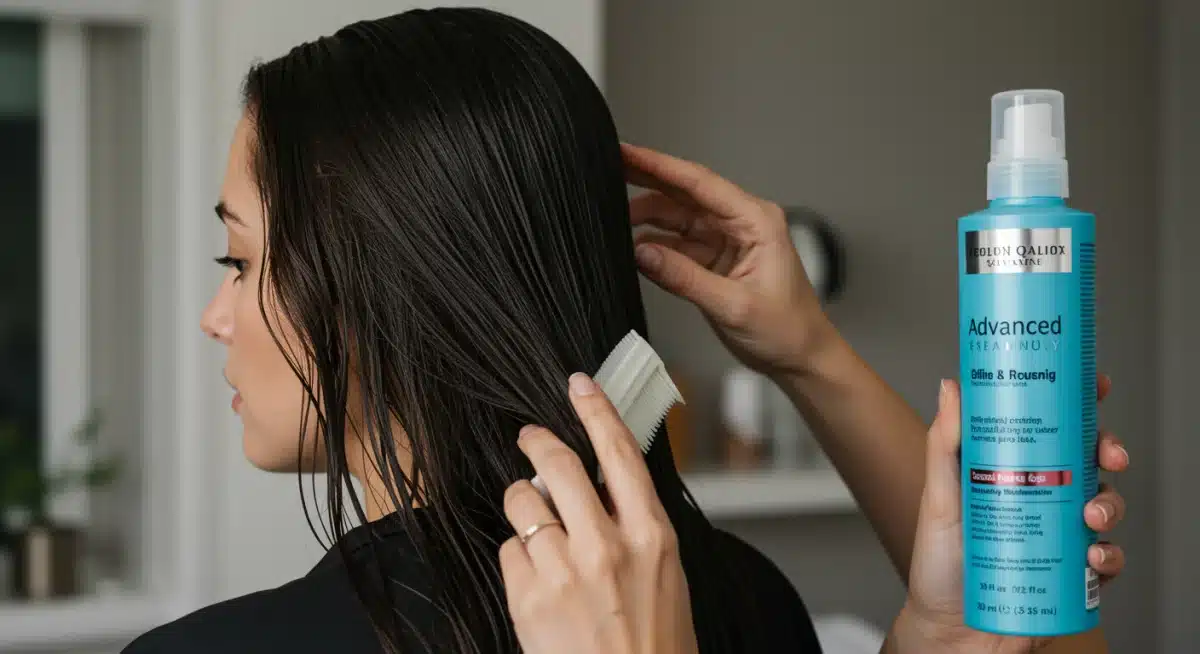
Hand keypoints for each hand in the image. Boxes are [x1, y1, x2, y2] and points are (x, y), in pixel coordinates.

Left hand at [499, 373, 698, 653]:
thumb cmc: (656, 645)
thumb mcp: (665, 574)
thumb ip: (634, 525)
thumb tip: (599, 485)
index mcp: (651, 537)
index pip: (619, 454)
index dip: (596, 411)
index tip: (579, 384)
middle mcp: (607, 547)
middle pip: (559, 466)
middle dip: (537, 442)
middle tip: (529, 437)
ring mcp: (564, 572)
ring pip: (523, 503)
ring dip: (523, 501)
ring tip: (534, 521)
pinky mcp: (528, 598)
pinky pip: (509, 550)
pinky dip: (518, 553)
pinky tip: (536, 575)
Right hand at [623, 143, 838, 378]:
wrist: (801, 358)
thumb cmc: (786, 330)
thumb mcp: (734, 306)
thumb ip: (685, 278)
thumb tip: (641, 253)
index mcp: (756, 220)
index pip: (700, 183)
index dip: (660, 165)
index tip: (626, 153)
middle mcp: (740, 222)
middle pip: (685, 192)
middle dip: (647, 179)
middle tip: (606, 167)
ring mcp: (726, 240)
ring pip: (677, 216)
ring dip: (646, 216)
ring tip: (609, 217)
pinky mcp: (714, 259)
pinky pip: (677, 243)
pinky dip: (654, 244)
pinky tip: (630, 246)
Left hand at [893, 375, 1128, 653]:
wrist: (947, 631)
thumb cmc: (939, 565)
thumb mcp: (937, 499)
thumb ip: (944, 446)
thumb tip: (951, 386)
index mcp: (1014, 471)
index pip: (1052, 429)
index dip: (1080, 403)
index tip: (1096, 384)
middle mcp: (1042, 498)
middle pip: (1090, 461)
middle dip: (1110, 450)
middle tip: (1109, 453)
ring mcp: (1060, 535)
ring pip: (1106, 506)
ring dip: (1110, 505)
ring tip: (1090, 518)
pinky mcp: (1073, 576)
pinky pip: (1109, 561)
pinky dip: (1110, 557)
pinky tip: (1093, 558)